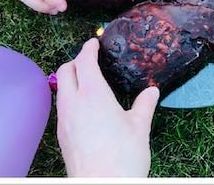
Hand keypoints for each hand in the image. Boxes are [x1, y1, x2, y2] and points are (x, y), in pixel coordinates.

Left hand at [56, 39, 157, 177]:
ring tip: (87, 84)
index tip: (93, 43)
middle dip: (76, 61)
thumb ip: (144, 106)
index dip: (88, 48)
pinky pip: (61, 107)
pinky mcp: (61, 133)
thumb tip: (151, 92)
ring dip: (70, 80)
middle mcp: (73, 102)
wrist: (101, 184)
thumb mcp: (139, 129)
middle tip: (90, 61)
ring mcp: (64, 118)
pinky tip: (83, 108)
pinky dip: (69, 98)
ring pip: (61, 88)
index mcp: (93, 94)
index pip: (84, 61)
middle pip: (66, 70)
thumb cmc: (122, 158)